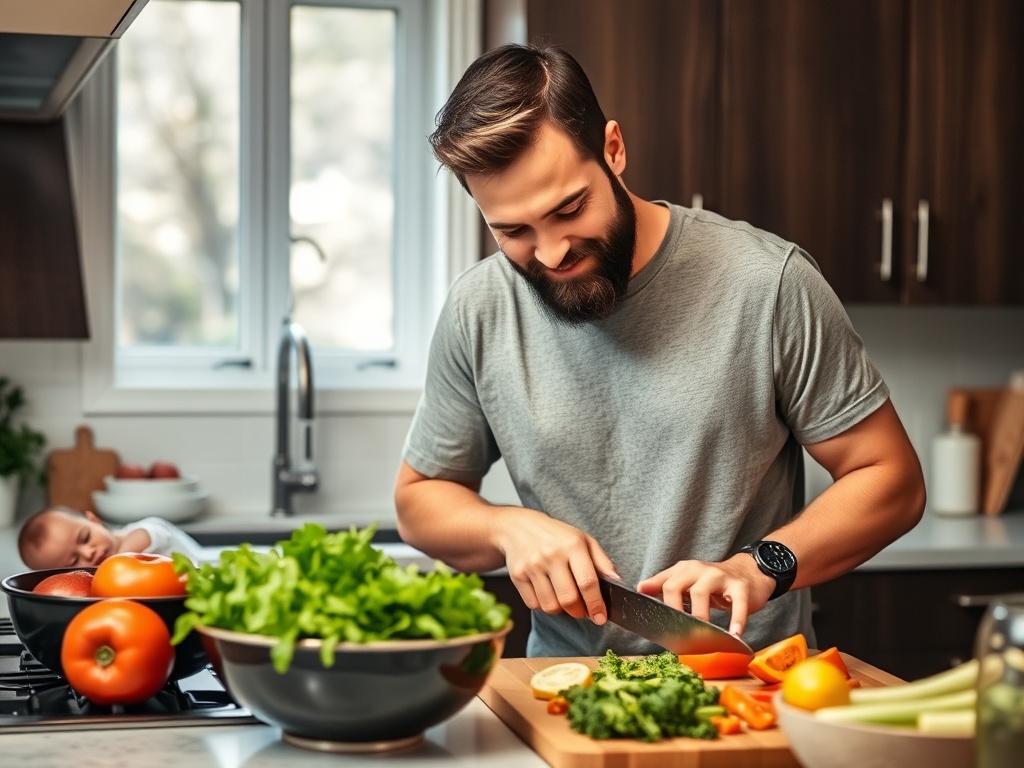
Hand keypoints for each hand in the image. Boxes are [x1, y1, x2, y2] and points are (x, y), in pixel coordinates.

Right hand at [494, 508, 618, 624]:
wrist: (518, 526)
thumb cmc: (556, 536)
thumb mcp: (583, 540)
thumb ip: (602, 562)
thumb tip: (617, 583)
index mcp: (573, 546)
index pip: (587, 582)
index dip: (596, 604)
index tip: (601, 617)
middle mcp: (551, 555)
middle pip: (569, 599)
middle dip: (580, 612)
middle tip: (583, 610)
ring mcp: (532, 566)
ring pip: (551, 606)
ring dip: (561, 610)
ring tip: (564, 598)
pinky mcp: (517, 575)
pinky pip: (534, 604)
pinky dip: (543, 605)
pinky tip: (547, 592)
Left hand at [636, 555, 774, 637]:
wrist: (749, 572)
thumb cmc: (714, 582)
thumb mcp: (688, 579)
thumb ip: (664, 583)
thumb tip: (641, 588)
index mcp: (684, 569)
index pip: (664, 584)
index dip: (658, 605)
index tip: (656, 625)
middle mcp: (699, 569)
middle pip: (676, 586)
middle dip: (673, 611)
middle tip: (676, 633)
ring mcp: (719, 576)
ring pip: (702, 593)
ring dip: (698, 616)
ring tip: (700, 635)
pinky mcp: (740, 587)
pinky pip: (737, 604)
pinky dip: (736, 620)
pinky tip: (734, 634)